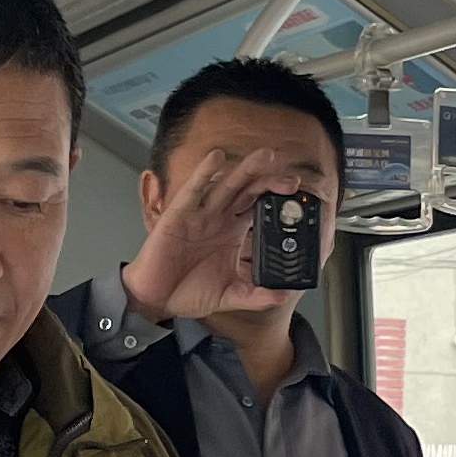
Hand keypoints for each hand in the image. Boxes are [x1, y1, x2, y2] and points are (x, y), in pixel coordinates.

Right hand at [119, 142, 322, 322]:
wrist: (157, 299)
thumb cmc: (189, 291)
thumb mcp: (230, 294)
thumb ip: (256, 296)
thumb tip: (283, 295)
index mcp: (233, 231)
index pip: (260, 208)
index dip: (278, 201)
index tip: (298, 202)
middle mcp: (219, 218)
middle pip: (249, 191)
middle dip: (270, 182)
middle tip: (293, 182)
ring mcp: (200, 213)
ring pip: (227, 184)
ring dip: (246, 169)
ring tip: (266, 157)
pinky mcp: (178, 214)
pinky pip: (193, 189)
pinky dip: (204, 173)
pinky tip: (217, 158)